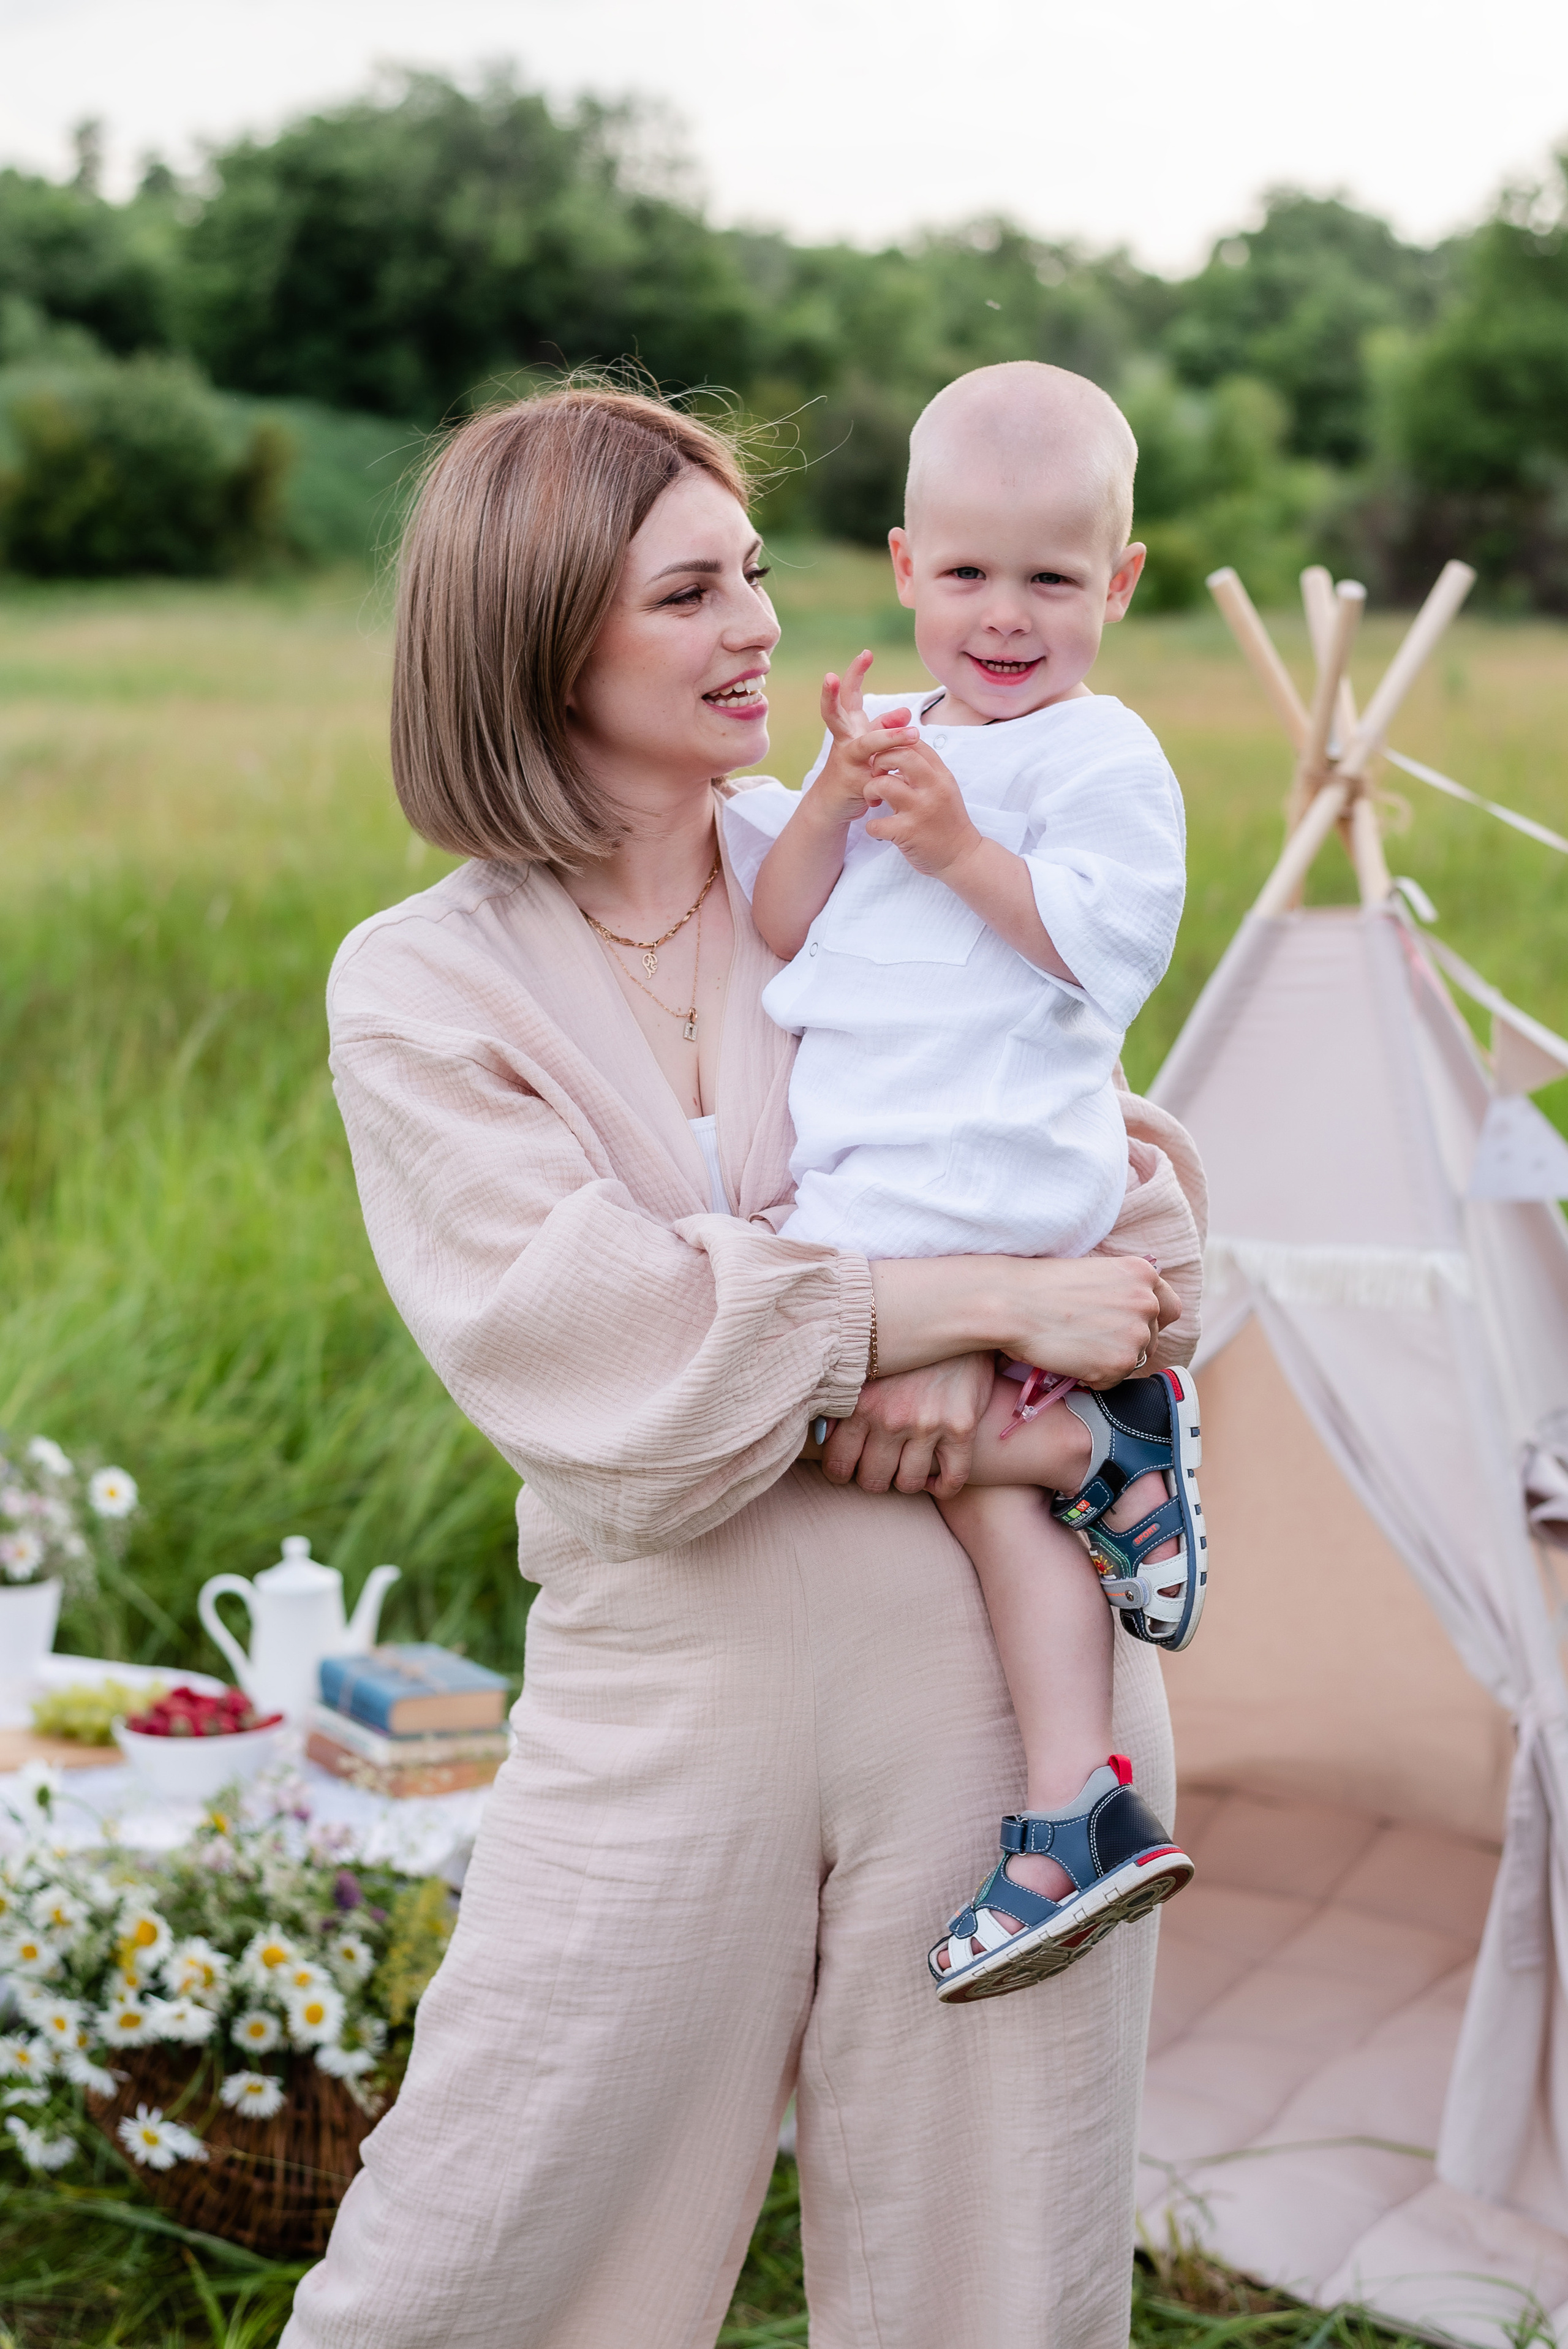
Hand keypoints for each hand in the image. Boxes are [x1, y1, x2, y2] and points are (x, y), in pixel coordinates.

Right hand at [810, 650, 917, 825]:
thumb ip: (887, 726)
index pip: (849, 694)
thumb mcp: (872, 744)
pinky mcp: (854, 783)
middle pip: (833, 713)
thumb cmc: (856, 768)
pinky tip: (906, 776)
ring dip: (890, 738)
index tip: (867, 653)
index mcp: (849, 726)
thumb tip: (906, 712)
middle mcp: (843, 739)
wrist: (834, 805)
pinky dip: (894, 775)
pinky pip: (878, 775)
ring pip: (866, 745)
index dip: (855, 673)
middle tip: (830, 676)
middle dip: (830, 695)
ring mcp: (846, 761)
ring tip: (914, 734)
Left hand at [817, 1352, 996, 1498]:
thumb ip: (840, 1402)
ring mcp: (927, 1424)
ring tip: (906, 1465)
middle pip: (873, 1480)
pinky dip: (943, 1487)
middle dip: (874, 1478)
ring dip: (906, 1481)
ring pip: (908, 1484)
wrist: (953, 1317)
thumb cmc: (903, 1350)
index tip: (850, 1466)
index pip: (837, 1464)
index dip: (841, 1472)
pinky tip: (935, 1477)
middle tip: (879, 1464)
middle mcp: (890, 1417)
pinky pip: (952, 1478)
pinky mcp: (961, 1427)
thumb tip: (820, 1438)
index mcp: (860, 1403)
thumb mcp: (863, 1369)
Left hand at [861, 736, 981, 880]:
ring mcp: (920, 810)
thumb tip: (899, 754)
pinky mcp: (908, 833)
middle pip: (900, 755)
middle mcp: (932, 789)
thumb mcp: (944, 790)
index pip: (915, 743)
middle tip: (876, 776)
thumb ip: (925, 772)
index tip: (886, 758)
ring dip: (870, 790)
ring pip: (883, 784)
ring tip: (873, 801)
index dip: (894, 744)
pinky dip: (872, 826)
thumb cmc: (948, 822)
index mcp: (941, 776)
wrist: (962, 857)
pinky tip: (879, 829)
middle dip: (879, 761)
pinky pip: (876, 823)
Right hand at [1000, 1255, 1178, 1388]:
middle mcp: (1147, 1301)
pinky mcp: (1119, 1363)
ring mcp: (1137, 1333)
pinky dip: (1093, 1378)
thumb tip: (1132, 1319)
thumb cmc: (1040, 1285)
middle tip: (1089, 1340)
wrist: (1012, 1302)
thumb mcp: (1093, 1273)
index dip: (1150, 1321)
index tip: (1129, 1327)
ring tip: (1075, 1346)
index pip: (1169, 1307)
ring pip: (1134, 1360)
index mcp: (1143, 1273)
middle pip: (1152, 1338)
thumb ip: (1121, 1291)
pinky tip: (1069, 1359)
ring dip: (1109, 1360)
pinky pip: (1114, 1381)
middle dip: (1125, 1343)